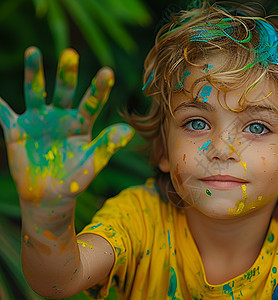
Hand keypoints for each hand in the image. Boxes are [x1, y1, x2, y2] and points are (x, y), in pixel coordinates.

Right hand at [0, 47, 133, 203]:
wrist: (50, 196)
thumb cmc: (76, 179)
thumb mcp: (92, 163)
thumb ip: (107, 145)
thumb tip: (129, 131)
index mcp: (82, 123)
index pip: (92, 102)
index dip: (99, 88)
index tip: (108, 72)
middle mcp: (60, 116)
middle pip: (64, 90)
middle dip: (67, 74)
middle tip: (71, 54)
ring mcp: (38, 120)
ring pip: (35, 92)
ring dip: (35, 73)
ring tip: (34, 51)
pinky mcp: (17, 130)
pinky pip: (4, 114)